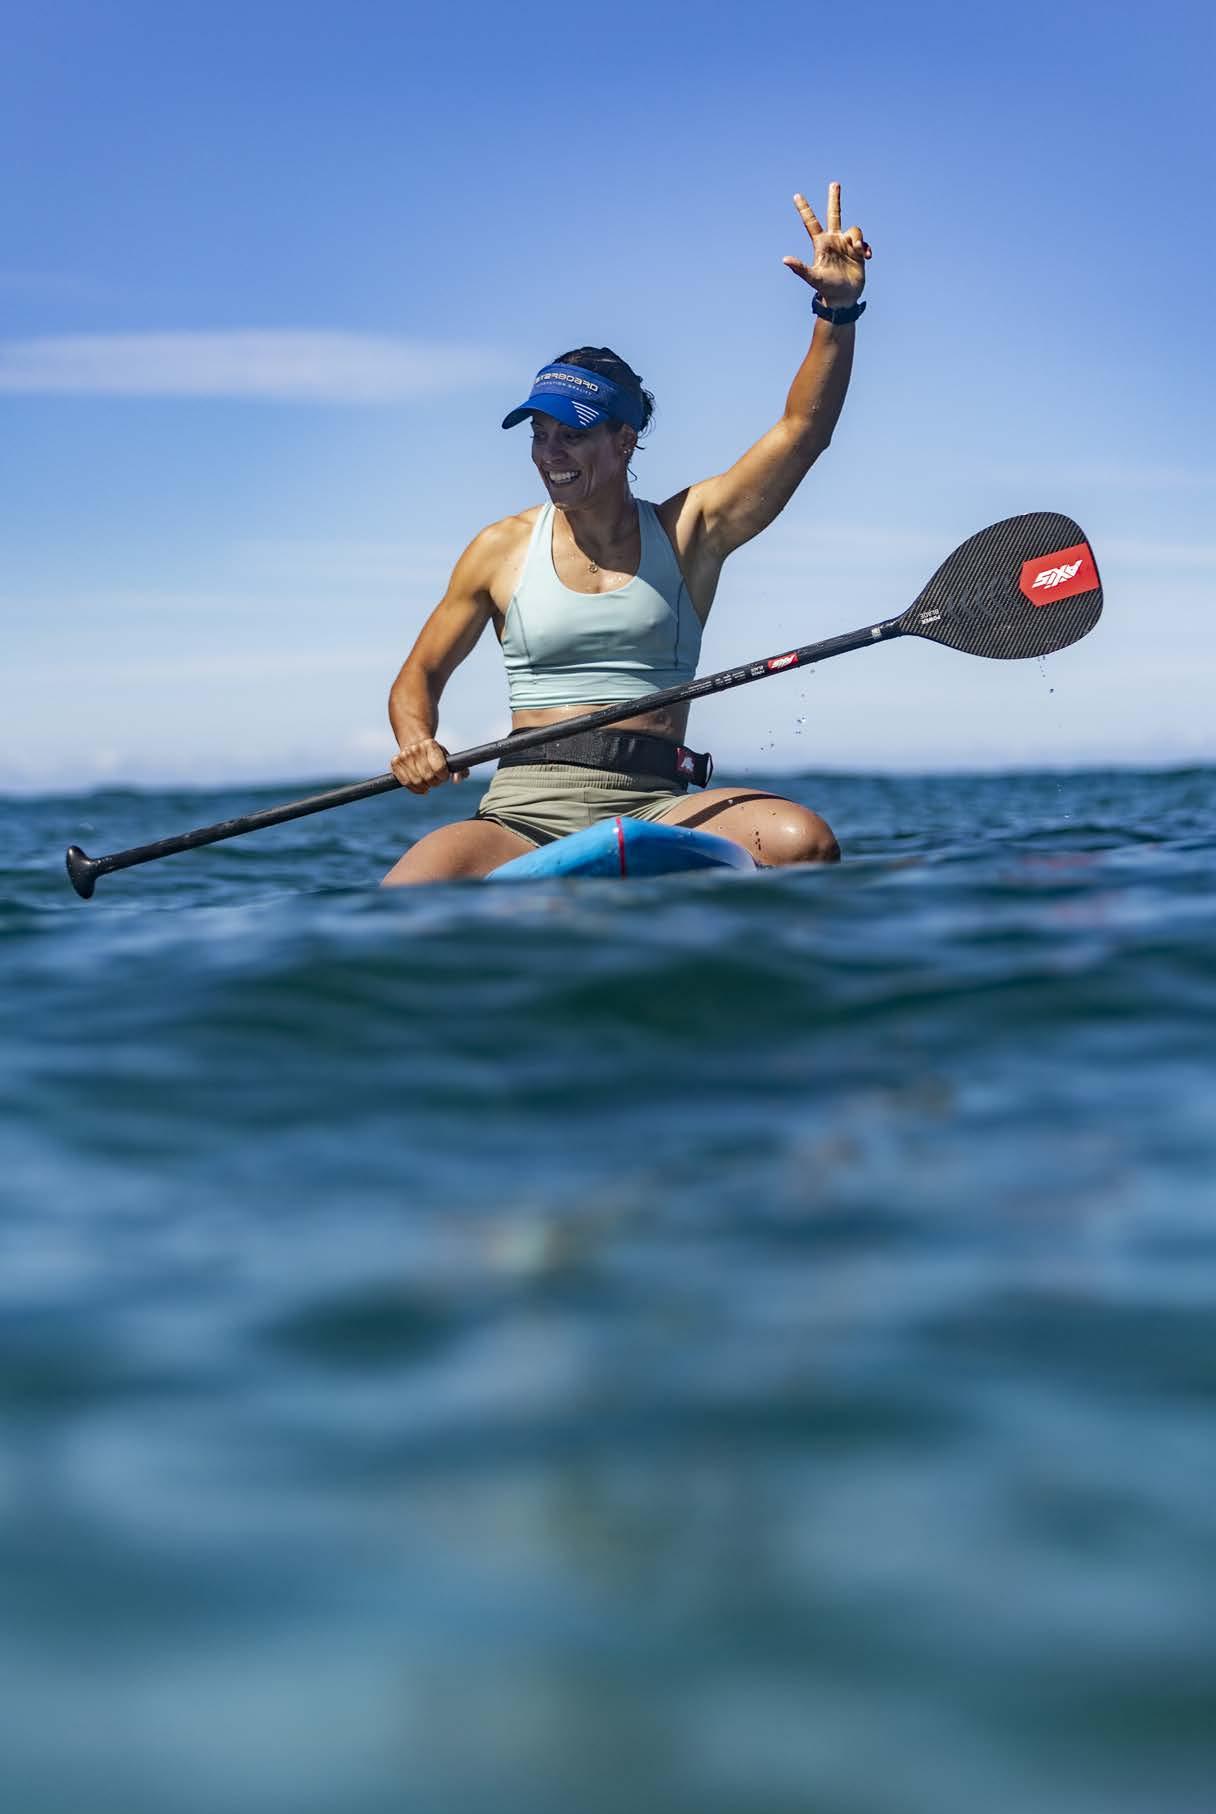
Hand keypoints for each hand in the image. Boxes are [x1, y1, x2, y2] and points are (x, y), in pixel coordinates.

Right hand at [390, 736, 467, 794]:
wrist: (415, 741)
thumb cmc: (435, 754)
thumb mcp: (449, 759)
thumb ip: (459, 770)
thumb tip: (456, 781)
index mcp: (431, 745)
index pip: (439, 769)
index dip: (443, 776)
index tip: (443, 775)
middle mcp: (415, 749)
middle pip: (428, 777)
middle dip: (435, 782)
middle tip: (436, 780)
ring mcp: (404, 756)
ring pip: (417, 782)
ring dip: (425, 786)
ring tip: (428, 782)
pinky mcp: (395, 762)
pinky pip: (405, 783)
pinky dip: (414, 788)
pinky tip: (420, 785)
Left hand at [783, 182, 870, 304]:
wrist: (844, 298)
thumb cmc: (827, 289)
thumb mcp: (813, 278)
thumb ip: (800, 268)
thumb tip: (785, 260)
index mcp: (821, 243)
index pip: (811, 222)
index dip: (804, 209)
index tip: (796, 196)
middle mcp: (834, 240)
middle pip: (834, 214)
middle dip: (835, 199)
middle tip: (834, 183)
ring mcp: (846, 244)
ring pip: (855, 230)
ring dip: (858, 239)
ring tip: (859, 252)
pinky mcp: (858, 251)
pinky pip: (864, 242)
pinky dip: (867, 247)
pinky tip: (867, 257)